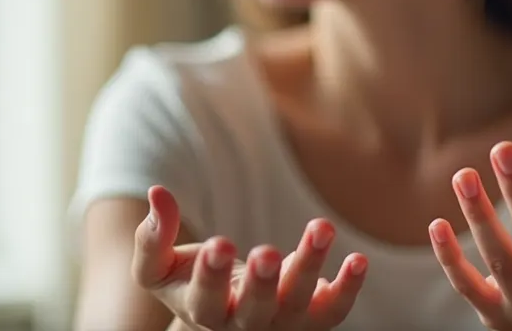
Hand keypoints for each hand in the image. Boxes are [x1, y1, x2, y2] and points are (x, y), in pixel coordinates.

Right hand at [133, 185, 367, 329]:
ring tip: (322, 227)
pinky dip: (348, 287)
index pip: (205, 300)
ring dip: (309, 266)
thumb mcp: (159, 268)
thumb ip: (153, 238)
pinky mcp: (313, 319)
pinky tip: (358, 259)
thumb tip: (157, 192)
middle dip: (260, 283)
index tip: (218, 243)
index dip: (211, 274)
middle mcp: (242, 326)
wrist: (226, 317)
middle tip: (266, 252)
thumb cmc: (190, 284)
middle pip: (254, 311)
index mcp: (202, 313)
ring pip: (297, 304)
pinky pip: (335, 311)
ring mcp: (281, 325)